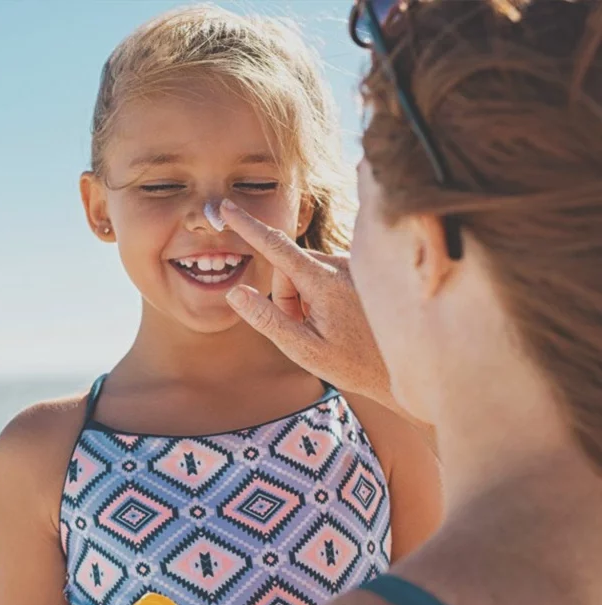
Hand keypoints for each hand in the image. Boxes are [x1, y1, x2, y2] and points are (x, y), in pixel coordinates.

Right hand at [220, 199, 395, 409]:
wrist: (408, 366)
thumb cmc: (354, 364)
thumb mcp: (304, 350)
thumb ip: (267, 319)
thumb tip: (236, 292)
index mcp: (325, 282)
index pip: (276, 247)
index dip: (247, 226)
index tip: (226, 207)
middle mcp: (341, 265)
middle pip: (288, 269)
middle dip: (286, 296)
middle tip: (304, 330)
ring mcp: (353, 265)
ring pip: (305, 272)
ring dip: (304, 298)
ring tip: (327, 328)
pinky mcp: (360, 270)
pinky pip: (323, 274)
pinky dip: (320, 294)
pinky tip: (341, 319)